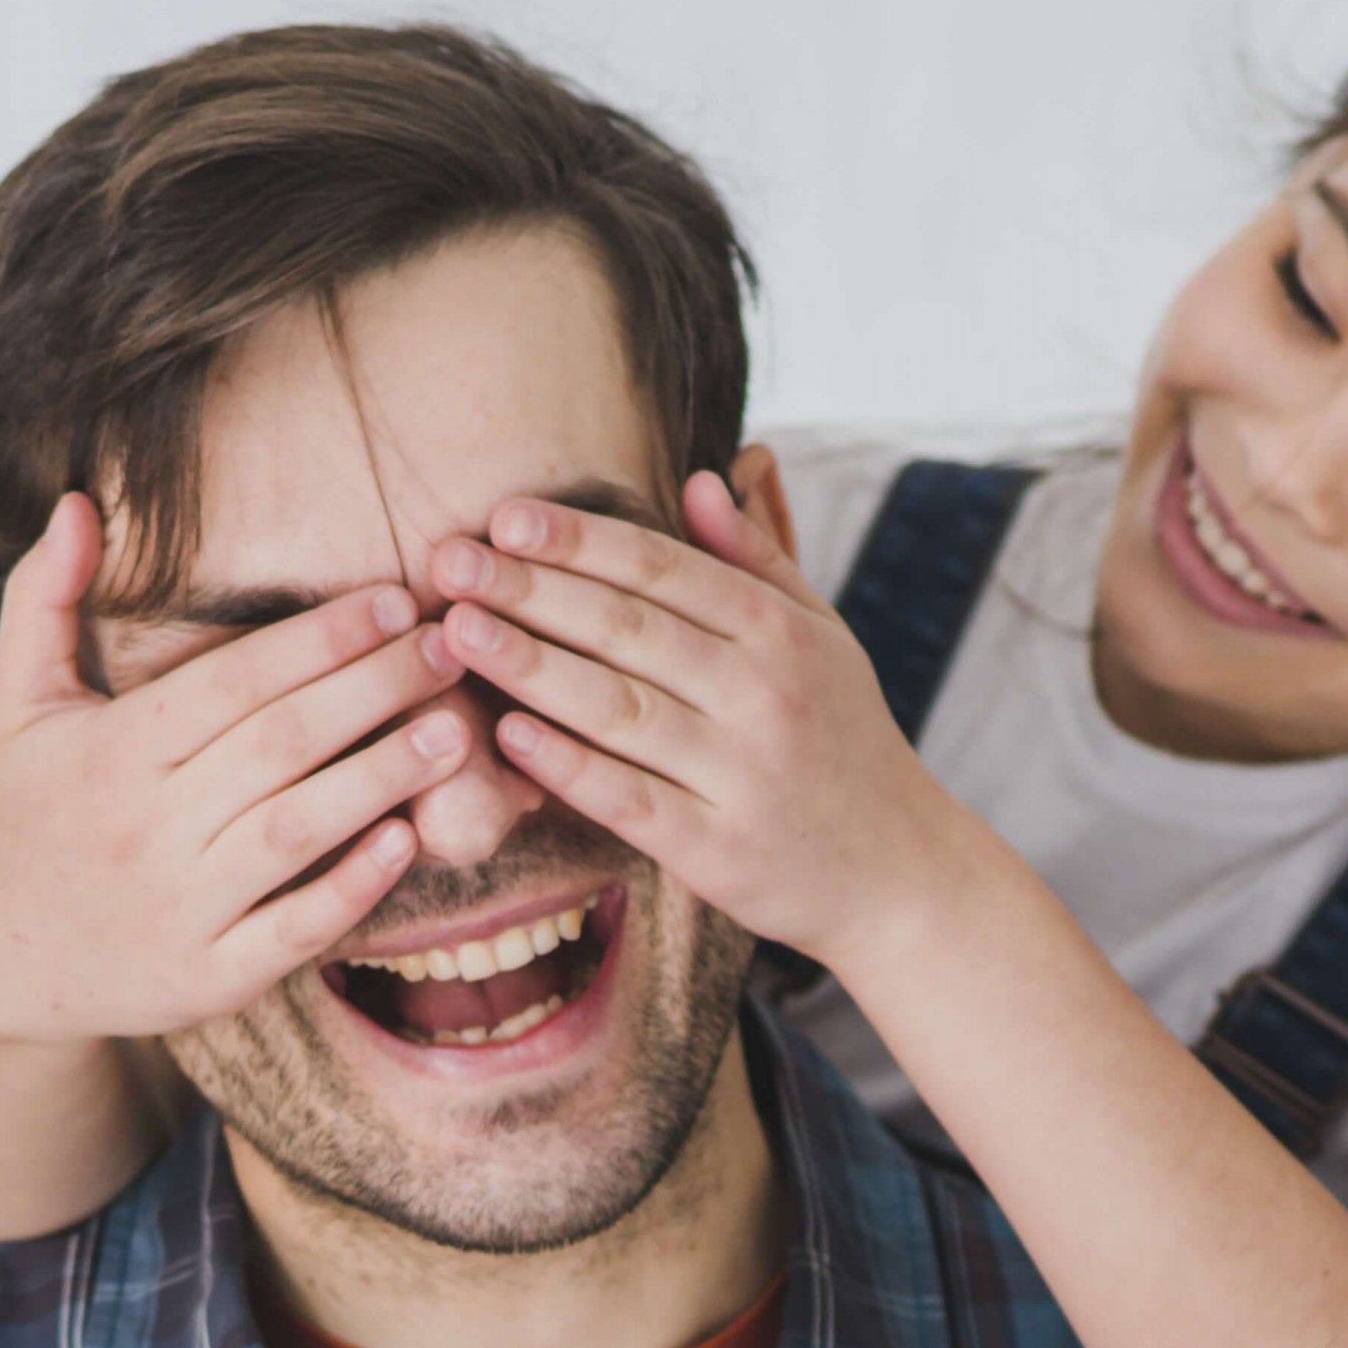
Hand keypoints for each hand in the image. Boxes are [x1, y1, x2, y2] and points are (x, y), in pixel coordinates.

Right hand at [0, 494, 494, 1051]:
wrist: (4, 961)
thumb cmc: (32, 813)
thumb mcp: (16, 702)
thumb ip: (44, 597)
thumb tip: (78, 502)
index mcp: (111, 751)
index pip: (233, 682)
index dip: (320, 639)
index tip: (394, 601)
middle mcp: (144, 827)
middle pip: (279, 745)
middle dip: (373, 690)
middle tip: (450, 648)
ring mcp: (178, 908)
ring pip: (296, 830)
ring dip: (383, 778)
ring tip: (457, 731)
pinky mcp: (207, 977)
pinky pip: (292, 929)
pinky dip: (351, 887)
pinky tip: (406, 839)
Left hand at [418, 457, 980, 968]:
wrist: (898, 871)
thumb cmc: (843, 740)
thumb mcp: (822, 637)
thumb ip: (759, 557)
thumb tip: (707, 475)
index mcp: (782, 632)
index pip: (664, 572)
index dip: (581, 541)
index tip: (506, 516)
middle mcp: (762, 694)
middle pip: (628, 629)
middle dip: (531, 590)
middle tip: (449, 560)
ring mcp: (738, 774)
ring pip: (618, 708)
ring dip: (530, 666)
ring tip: (457, 631)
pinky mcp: (715, 850)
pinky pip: (627, 799)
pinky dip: (567, 766)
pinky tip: (506, 733)